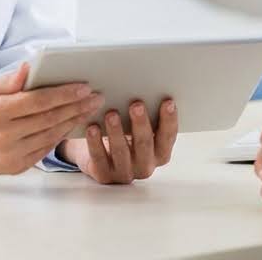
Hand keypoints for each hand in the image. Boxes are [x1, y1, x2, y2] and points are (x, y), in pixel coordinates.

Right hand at [0, 63, 104, 174]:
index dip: (63, 94)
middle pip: (49, 119)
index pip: (37, 101)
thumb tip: (31, 66)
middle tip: (96, 97)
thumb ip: (11, 81)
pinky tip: (72, 124)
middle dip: (76, 107)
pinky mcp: (16, 167)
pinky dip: (60, 136)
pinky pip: (44, 149)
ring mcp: (10, 155)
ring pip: (50, 136)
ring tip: (90, 109)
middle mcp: (3, 136)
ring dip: (73, 122)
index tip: (84, 87)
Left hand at [58, 99, 177, 184]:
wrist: (100, 156)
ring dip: (116, 132)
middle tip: (136, 105)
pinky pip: (99, 158)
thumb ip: (146, 115)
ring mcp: (125, 173)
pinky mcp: (104, 175)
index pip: (168, 137)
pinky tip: (92, 128)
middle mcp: (145, 165)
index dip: (169, 120)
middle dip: (141, 124)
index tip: (168, 101)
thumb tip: (149, 86)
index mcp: (160, 153)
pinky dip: (95, 142)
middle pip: (145, 145)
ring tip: (111, 114)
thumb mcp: (138, 127)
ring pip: (121, 152)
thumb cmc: (125, 134)